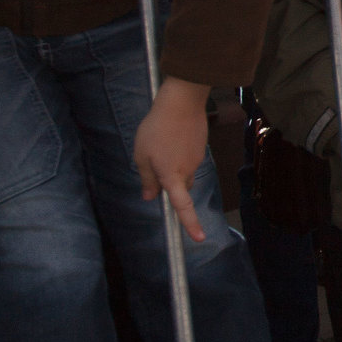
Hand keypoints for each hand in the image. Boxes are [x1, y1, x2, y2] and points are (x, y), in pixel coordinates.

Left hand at [135, 77, 212, 242]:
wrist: (181, 103)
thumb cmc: (157, 128)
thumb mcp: (141, 154)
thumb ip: (146, 178)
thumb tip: (150, 196)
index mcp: (171, 176)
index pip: (183, 206)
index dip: (191, 224)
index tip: (199, 238)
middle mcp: (187, 171)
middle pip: (180, 187)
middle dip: (169, 182)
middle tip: (152, 160)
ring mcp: (196, 159)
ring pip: (184, 171)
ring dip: (172, 163)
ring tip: (160, 141)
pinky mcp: (200, 147)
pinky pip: (188, 157)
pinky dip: (179, 151)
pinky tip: (171, 135)